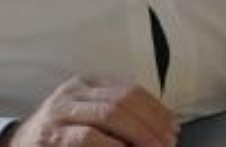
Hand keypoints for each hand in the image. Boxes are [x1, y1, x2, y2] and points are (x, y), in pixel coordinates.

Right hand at [0, 75, 178, 146]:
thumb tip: (165, 128)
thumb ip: (119, 116)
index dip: (156, 110)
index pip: (130, 90)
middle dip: (151, 125)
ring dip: (138, 136)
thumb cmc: (61, 136)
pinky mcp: (51, 136)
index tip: (174, 129)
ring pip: (109, 115)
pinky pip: (88, 138)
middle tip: (167, 145)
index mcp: (86, 84)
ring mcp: (60, 112)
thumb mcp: (88, 116)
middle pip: (123, 102)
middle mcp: (73, 92)